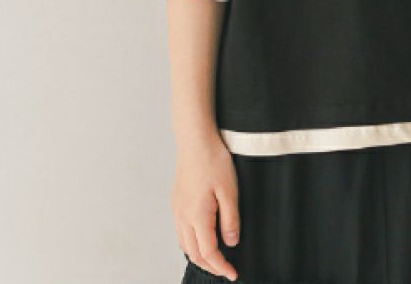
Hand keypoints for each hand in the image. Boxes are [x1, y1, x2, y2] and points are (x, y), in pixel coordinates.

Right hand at [172, 131, 241, 279]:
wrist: (195, 140)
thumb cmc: (213, 160)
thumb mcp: (230, 190)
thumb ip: (230, 219)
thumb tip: (231, 243)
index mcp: (197, 215)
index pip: (208, 252)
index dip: (221, 266)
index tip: (233, 274)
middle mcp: (183, 216)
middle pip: (194, 253)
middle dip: (210, 266)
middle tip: (225, 270)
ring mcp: (177, 209)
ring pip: (185, 244)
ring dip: (199, 256)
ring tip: (215, 259)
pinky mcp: (177, 202)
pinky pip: (181, 231)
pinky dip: (191, 243)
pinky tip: (202, 238)